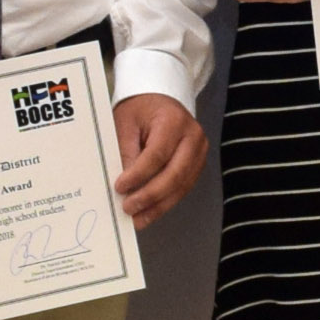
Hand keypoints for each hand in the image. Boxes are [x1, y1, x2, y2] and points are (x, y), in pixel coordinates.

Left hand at [114, 94, 207, 223]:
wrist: (158, 101)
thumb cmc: (140, 110)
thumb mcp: (125, 124)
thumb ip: (126, 153)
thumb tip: (123, 186)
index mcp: (174, 121)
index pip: (157, 154)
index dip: (139, 175)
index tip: (119, 187)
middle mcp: (193, 137)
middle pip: (175, 174)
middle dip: (150, 195)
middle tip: (128, 207)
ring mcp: (199, 152)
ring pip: (181, 186)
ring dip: (158, 205)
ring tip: (137, 218)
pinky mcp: (197, 165)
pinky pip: (183, 188)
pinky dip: (166, 202)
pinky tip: (149, 211)